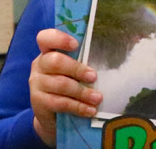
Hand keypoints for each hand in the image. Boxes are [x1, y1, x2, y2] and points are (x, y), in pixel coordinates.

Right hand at [30, 28, 102, 145]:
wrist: (52, 116)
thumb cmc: (68, 86)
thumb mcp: (73, 71)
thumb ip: (84, 60)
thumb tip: (119, 49)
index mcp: (47, 52)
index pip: (45, 38)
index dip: (59, 38)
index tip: (76, 44)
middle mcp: (39, 65)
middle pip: (56, 61)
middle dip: (77, 69)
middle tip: (94, 77)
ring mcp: (36, 84)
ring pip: (61, 84)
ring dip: (82, 92)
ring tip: (98, 98)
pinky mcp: (38, 102)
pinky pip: (60, 103)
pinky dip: (78, 107)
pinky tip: (90, 110)